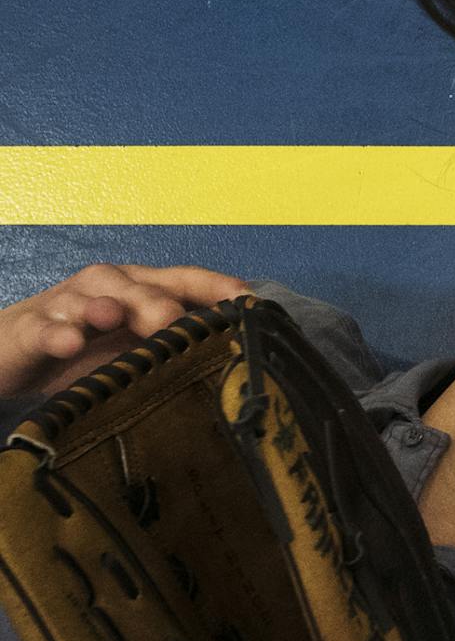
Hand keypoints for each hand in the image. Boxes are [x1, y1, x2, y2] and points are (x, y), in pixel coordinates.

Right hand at [0, 264, 250, 398]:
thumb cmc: (87, 348)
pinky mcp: (28, 329)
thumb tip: (234, 360)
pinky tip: (69, 343)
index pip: (184, 280)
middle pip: (142, 288)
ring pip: (93, 297)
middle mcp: (108, 287)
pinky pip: (45, 328)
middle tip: (177, 323)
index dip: (214, 286)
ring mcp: (67, 304)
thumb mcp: (137, 347)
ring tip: (117, 318)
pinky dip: (57, 333)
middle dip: (161, 303)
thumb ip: (178, 346)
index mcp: (141, 288)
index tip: (245, 300)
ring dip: (109, 306)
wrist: (12, 351)